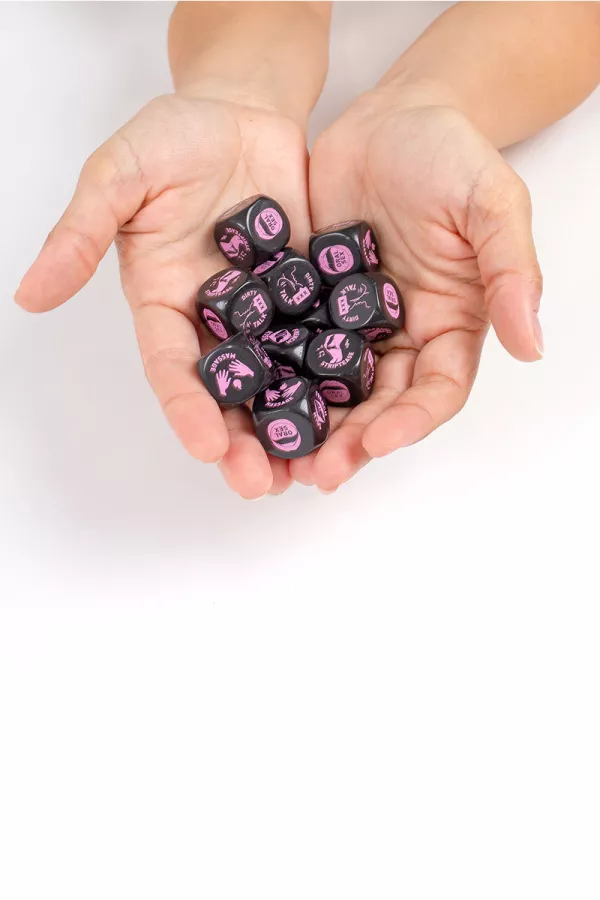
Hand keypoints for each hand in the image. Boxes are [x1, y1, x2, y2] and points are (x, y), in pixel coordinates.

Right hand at [16, 93, 310, 497]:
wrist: (241, 108)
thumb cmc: (173, 137)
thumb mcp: (119, 175)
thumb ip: (81, 233)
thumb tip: (30, 295)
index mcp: (166, 303)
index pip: (173, 366)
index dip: (188, 408)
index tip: (207, 448)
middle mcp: (216, 321)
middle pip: (230, 392)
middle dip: (245, 441)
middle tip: (264, 486)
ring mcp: (268, 313)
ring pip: (282, 380)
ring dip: (295, 428)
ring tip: (316, 472)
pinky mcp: (312, 296)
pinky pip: (328, 340)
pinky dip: (341, 378)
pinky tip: (361, 412)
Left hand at [292, 90, 542, 491]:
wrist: (393, 118)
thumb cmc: (452, 156)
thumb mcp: (492, 206)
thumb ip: (510, 272)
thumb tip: (532, 345)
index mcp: (448, 326)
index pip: (435, 390)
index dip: (411, 421)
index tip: (380, 441)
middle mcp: (398, 337)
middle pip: (377, 404)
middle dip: (351, 441)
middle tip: (318, 473)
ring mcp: (349, 324)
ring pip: (328, 389)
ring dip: (306, 427)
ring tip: (276, 458)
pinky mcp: (306, 303)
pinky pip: (285, 345)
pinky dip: (268, 376)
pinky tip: (243, 401)